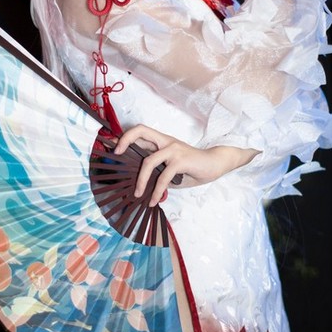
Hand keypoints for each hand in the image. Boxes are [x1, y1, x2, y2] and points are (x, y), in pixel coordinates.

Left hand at [114, 124, 257, 206]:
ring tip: (138, 194)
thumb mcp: (172, 169)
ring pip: (148, 161)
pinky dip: (157, 191)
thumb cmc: (193, 167)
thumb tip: (142, 186)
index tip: (115, 149)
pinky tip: (154, 200)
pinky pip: (163, 177)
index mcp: (162, 141)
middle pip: (141, 131)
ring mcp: (173, 149)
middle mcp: (166, 141)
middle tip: (116, 154)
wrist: (215, 164)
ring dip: (140, 180)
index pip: (141, 132)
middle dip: (125, 140)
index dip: (126, 137)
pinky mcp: (180, 160)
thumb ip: (158, 172)